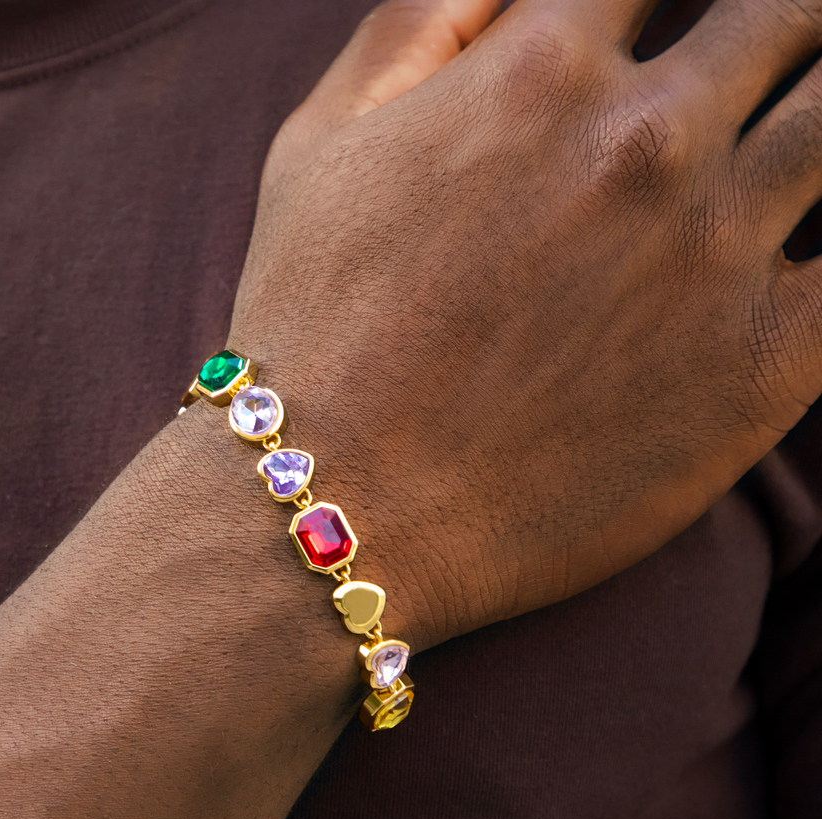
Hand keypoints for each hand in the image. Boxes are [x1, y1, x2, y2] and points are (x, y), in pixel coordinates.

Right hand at [227, 0, 821, 648]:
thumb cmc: (311, 333)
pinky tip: (816, 250)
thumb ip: (420, 26)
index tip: (666, 31)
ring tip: (804, 139)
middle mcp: (647, 141)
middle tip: (781, 56)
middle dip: (791, 24)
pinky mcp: (761, 368)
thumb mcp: (318, 145)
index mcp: (542, 72)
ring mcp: (716, 252)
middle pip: (793, 13)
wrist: (335, 505)